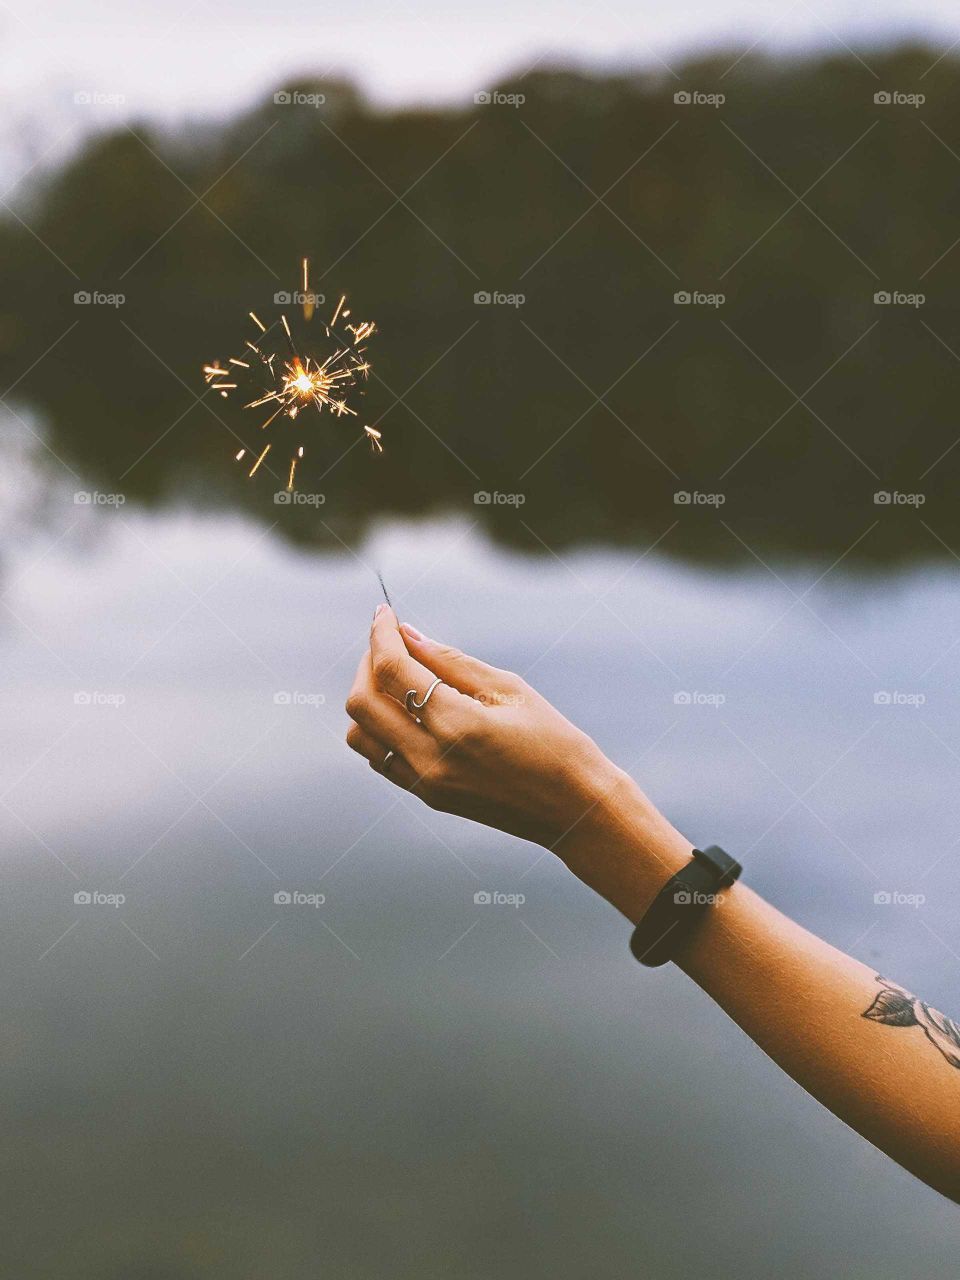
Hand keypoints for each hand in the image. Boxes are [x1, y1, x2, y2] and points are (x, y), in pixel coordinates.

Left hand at [345, 606, 625, 850]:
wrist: (574, 809)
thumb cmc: (555, 742)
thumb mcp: (510, 690)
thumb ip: (451, 661)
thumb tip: (407, 634)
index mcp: (458, 726)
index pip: (392, 671)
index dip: (380, 635)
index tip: (384, 612)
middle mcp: (431, 759)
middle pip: (362, 702)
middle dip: (368, 662)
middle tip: (390, 642)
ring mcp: (425, 784)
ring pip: (360, 734)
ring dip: (368, 698)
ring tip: (399, 677)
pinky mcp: (427, 797)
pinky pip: (379, 757)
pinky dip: (379, 727)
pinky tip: (408, 710)